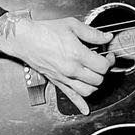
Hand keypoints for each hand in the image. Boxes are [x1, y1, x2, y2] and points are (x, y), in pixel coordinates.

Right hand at [0, 13, 115, 114]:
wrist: (25, 39)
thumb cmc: (45, 31)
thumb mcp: (72, 25)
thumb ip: (92, 33)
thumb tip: (107, 37)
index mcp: (77, 54)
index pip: (102, 66)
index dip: (109, 60)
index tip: (107, 55)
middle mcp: (71, 69)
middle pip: (98, 79)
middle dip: (103, 71)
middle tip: (101, 62)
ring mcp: (64, 78)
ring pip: (88, 91)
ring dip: (95, 84)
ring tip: (94, 74)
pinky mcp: (57, 82)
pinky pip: (71, 97)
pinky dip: (80, 105)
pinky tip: (85, 109)